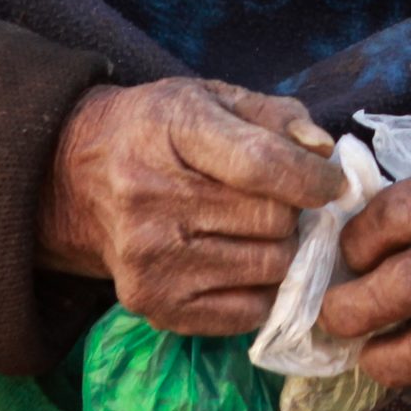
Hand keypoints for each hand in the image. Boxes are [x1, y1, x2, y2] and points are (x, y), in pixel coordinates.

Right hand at [36, 77, 345, 334]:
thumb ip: (274, 116)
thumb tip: (322, 152)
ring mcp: (150, 258)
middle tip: (280, 202)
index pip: (259, 164)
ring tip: (257, 229)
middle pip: (272, 221)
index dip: (312, 178)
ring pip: (270, 268)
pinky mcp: (155, 304)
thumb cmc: (158, 131)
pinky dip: (261, 289)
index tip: (333, 183)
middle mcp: (151, 196)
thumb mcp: (210, 98)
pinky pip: (249, 312)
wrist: (77, 179)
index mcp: (169, 131)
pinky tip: (239, 260)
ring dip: (280, 250)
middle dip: (293, 212)